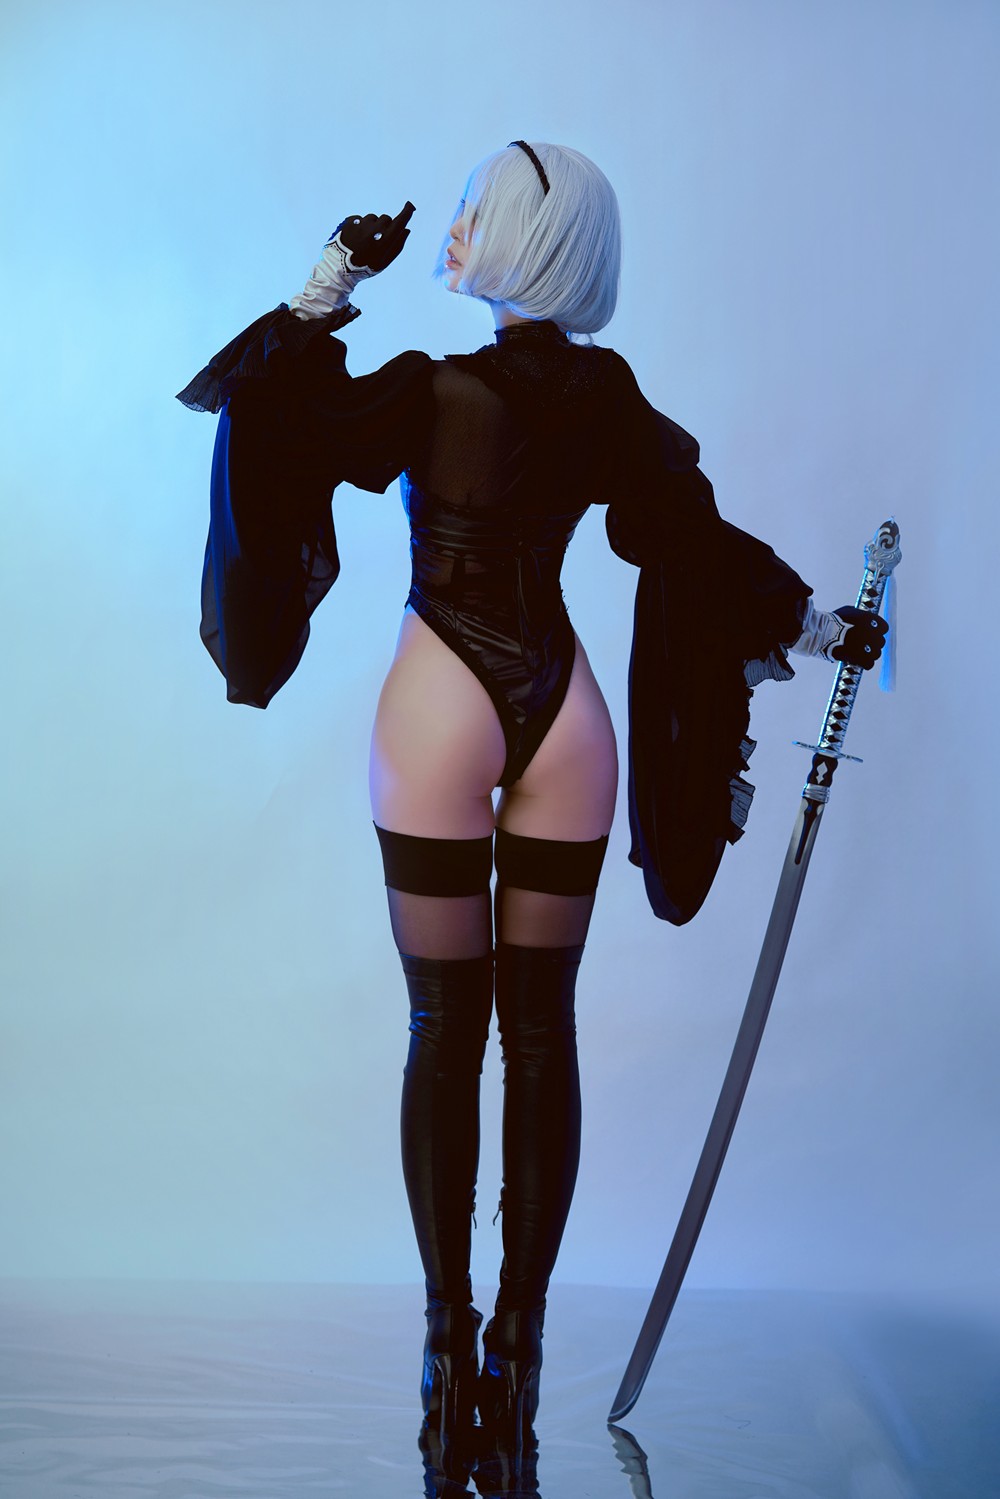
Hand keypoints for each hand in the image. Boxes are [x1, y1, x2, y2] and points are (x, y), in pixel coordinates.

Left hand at [289, 201, 414, 319]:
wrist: (338, 267)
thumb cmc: (364, 266)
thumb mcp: (383, 261)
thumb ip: (397, 245)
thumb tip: (406, 229)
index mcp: (384, 239)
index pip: (399, 221)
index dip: (406, 213)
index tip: (410, 205)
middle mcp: (374, 228)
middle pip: (386, 218)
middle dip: (385, 226)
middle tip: (377, 240)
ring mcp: (361, 223)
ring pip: (372, 218)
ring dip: (371, 226)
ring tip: (363, 241)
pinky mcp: (350, 221)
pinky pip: (359, 219)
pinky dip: (360, 226)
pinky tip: (355, 238)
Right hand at [823, 604, 888, 668]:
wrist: (824, 633)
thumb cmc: (833, 621)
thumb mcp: (849, 612)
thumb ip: (859, 616)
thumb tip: (861, 618)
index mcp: (872, 620)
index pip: (884, 628)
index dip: (877, 632)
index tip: (871, 634)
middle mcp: (874, 633)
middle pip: (880, 642)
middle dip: (872, 644)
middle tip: (861, 645)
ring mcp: (870, 647)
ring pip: (876, 654)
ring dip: (868, 654)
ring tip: (858, 654)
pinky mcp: (863, 658)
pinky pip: (869, 664)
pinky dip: (864, 664)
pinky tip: (857, 662)